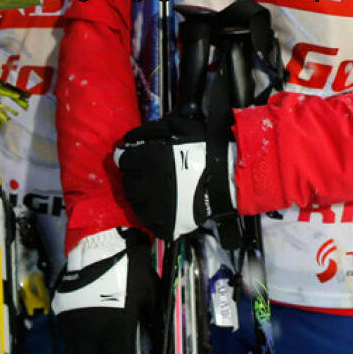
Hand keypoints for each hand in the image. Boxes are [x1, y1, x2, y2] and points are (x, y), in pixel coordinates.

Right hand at [52, 228, 156, 353]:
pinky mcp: (63, 313)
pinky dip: (80, 339)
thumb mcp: (150, 293)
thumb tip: (155, 338)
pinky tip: (91, 328)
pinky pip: (70, 336)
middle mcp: (91, 333)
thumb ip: (151, 320)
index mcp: (116, 332)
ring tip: (102, 348)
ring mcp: (74, 324)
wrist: (101, 242)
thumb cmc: (129, 266)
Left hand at [114, 115, 235, 241]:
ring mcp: (158, 210)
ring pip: (135, 203)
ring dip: (141, 194)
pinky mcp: (166, 226)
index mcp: (152, 162)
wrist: (230, 177)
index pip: (123, 161)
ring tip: (157, 186)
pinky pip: (148, 221)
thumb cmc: (205, 148)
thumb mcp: (177, 128)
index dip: (128, 156)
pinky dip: (151, 212)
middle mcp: (151, 187)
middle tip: (150, 171)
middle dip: (135, 175)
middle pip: (127, 183)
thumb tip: (126, 140)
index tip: (134, 156)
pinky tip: (163, 202)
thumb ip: (148, 131)